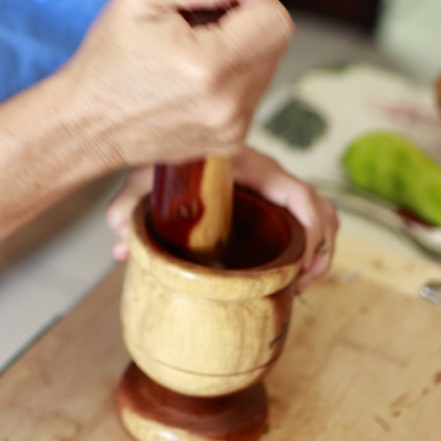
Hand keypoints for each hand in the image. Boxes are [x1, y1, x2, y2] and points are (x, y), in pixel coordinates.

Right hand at [59, 0, 293, 171]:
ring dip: (239, 49)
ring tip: (192, 52)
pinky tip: (194, 77)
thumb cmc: (108, 59)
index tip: (216, 2)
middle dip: (244, 22)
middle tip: (198, 24)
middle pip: (276, 41)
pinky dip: (231, 77)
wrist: (86, 124)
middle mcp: (228, 104)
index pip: (276, 18)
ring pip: (267, 66)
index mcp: (209, 65)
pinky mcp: (231, 141)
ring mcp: (232, 128)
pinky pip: (252, 92)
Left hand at [106, 149, 337, 289]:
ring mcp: (273, 194)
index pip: (300, 195)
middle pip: (320, 211)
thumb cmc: (162, 163)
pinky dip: (306, 251)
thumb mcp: (144, 182)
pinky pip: (304, 225)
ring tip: (299, 286)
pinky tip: (286, 278)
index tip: (299, 267)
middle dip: (320, 252)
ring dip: (318, 253)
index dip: (311, 232)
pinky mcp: (269, 207)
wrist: (166, 154)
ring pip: (318, 219)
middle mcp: (270, 179)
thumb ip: (128, 206)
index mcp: (251, 168)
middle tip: (299, 285)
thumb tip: (120, 243)